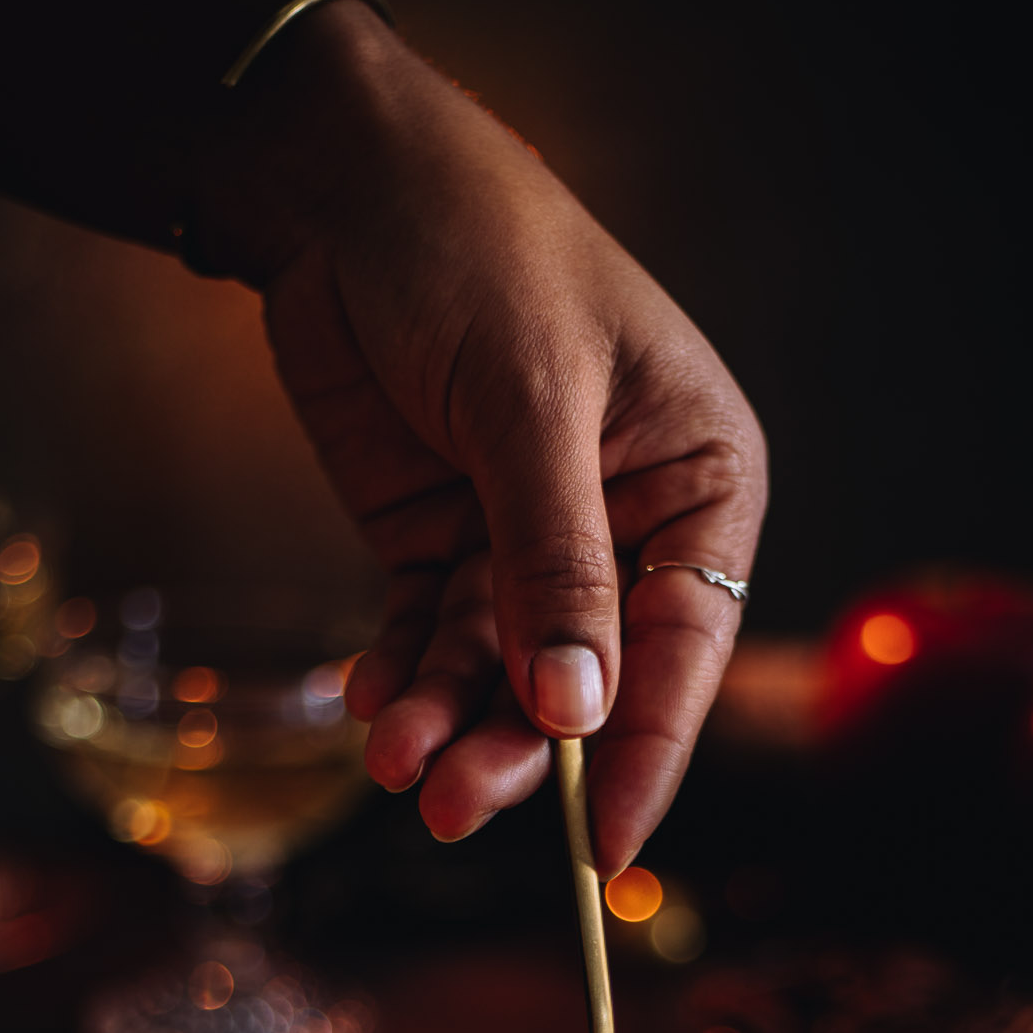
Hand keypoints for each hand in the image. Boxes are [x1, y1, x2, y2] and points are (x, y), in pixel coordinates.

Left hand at [199, 1, 765, 874]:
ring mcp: (525, 540)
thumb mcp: (528, 403)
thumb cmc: (475, 251)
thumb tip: (574, 709)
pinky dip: (400, 678)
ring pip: (495, 671)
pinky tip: (370, 706)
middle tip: (448, 806)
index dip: (643, 754)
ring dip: (445, 722)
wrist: (336, 180)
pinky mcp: (440, 541)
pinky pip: (426, 638)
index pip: (684, 646)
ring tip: (392, 761)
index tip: (602, 852)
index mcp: (696, 479)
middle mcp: (623, 523)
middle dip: (518, 747)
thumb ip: (554, 563)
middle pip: (582, 677)